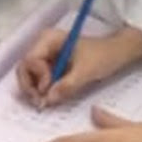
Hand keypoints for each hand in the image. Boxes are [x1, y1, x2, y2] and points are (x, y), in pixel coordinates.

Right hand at [17, 26, 141, 108]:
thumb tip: (48, 100)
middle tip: (40, 101)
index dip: (37, 77)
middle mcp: (43, 46)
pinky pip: (36, 81)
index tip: (48, 88)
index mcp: (49, 39)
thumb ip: (67, 85)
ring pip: (27, 77)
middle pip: (23, 69)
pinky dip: (40, 92)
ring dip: (33, 91)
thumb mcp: (86, 71)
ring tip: (45, 101)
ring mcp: (45, 57)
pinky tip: (48, 98)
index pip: (30, 60)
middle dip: (29, 86)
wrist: (117, 53)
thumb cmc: (104, 55)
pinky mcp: (49, 67)